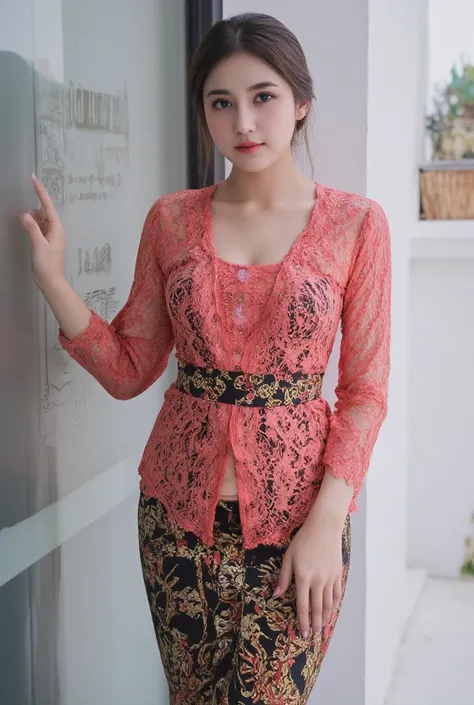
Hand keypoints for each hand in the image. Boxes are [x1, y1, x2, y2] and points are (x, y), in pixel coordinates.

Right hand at [20, 174, 65, 287]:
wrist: (50, 281)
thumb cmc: (47, 264)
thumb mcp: (38, 244)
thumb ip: (32, 228)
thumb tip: (25, 214)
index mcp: (57, 228)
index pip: (47, 206)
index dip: (40, 191)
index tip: (34, 178)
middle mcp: (55, 230)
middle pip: (44, 211)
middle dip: (34, 204)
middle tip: (24, 199)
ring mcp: (50, 236)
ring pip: (40, 219)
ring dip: (32, 216)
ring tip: (22, 218)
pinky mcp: (44, 242)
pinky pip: (38, 228)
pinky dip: (31, 224)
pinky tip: (24, 224)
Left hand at [273, 512, 343, 639]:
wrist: (324, 527)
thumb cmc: (303, 540)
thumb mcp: (288, 556)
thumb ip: (283, 577)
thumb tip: (276, 595)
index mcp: (304, 577)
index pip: (303, 605)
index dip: (303, 621)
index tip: (303, 633)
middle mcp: (318, 581)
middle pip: (317, 608)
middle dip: (315, 624)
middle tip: (314, 635)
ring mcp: (330, 578)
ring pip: (329, 604)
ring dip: (326, 617)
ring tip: (322, 627)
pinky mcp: (338, 574)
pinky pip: (337, 594)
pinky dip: (335, 605)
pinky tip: (332, 610)